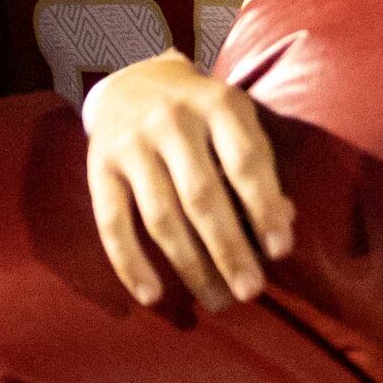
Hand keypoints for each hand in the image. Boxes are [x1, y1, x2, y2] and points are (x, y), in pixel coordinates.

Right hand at [81, 51, 293, 309]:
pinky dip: (131, 263)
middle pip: (202, 195)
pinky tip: (152, 296)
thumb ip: (259, 168)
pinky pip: (112, 223)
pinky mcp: (99, 166)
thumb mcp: (236, 123)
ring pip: (161, 215)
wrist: (133, 83)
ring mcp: (132, 143)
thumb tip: (284, 223)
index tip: (280, 252)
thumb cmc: (202, 117)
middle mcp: (172, 119)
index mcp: (218, 104)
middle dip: (229, 249)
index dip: (263, 208)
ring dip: (191, 266)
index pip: (245, 161)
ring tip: (217, 300)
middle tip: (251, 291)